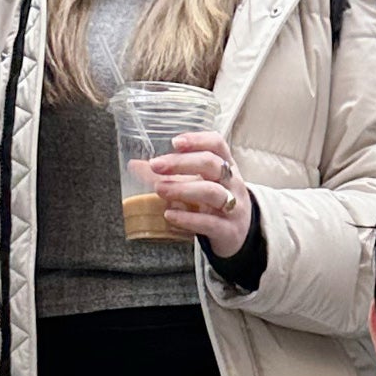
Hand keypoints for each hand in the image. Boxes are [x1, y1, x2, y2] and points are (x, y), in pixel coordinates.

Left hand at [147, 133, 253, 258]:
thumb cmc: (215, 204)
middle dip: (182, 163)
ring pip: (212, 192)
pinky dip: (187, 218)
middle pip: (212, 165)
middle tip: (156, 165)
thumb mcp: (199, 185)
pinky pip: (209, 222)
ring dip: (182, 189)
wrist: (240, 236)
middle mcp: (232, 183)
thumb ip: (170, 175)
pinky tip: (169, 215)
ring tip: (159, 189)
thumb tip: (136, 165)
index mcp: (227, 166)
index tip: (175, 142)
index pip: (217, 144)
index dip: (197, 140)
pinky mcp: (228, 231)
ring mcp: (233, 207)